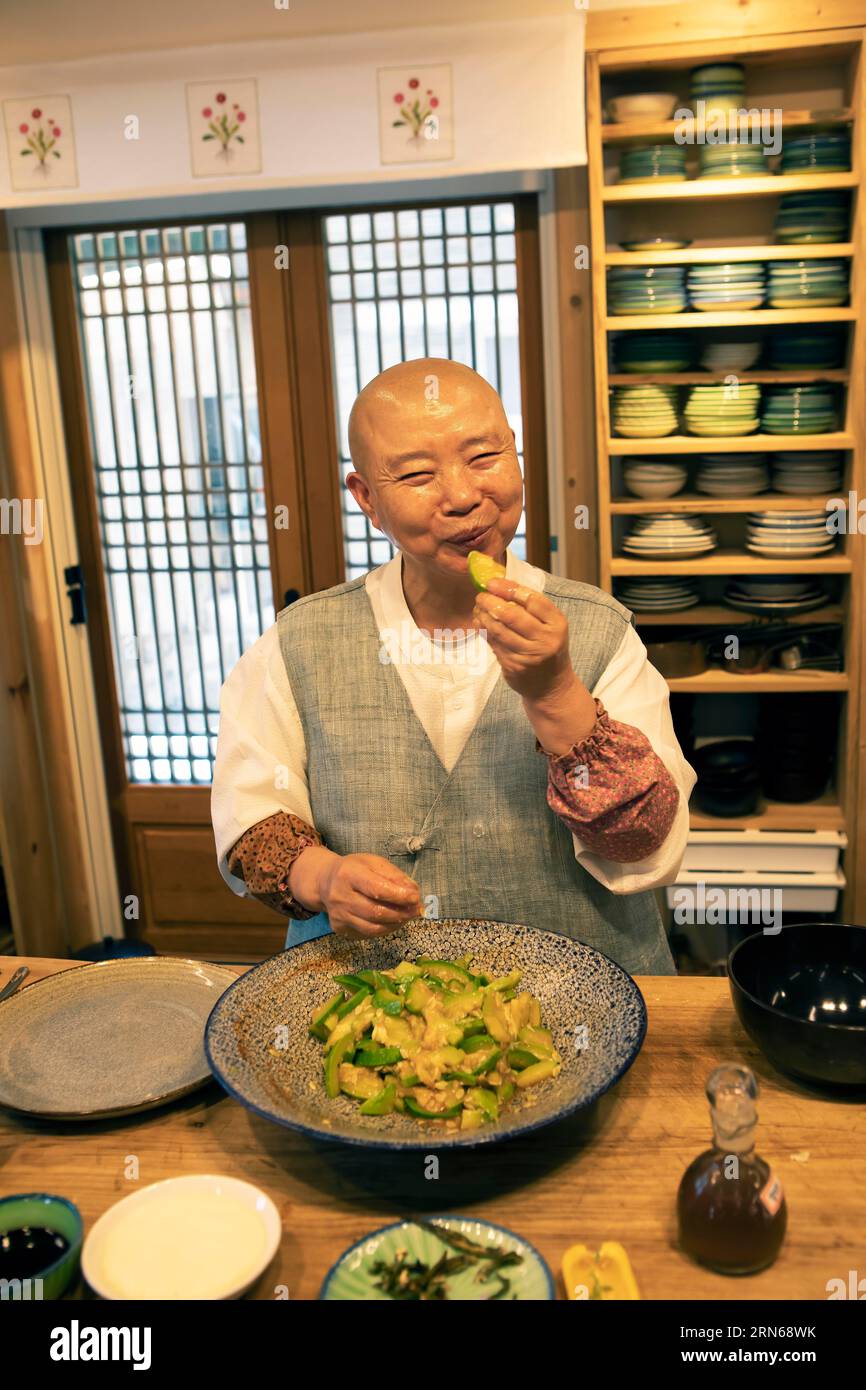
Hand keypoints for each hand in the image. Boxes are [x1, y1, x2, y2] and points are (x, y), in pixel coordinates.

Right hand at [319, 852, 424, 941]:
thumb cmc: (354, 869)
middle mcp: (340, 896)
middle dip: (401, 913)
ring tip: (408, 916)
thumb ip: (394, 876)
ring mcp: (338, 915)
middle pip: (375, 912)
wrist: (325, 882)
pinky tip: (393, 921)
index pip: (377, 889)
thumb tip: (413, 892)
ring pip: (372, 928)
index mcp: (348, 874)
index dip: (399, 895)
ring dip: (395, 924)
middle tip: (416, 910)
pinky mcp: (340, 928)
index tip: (416, 897)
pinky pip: (367, 934)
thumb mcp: (373, 863)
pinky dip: (385, 929)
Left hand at [472, 577, 573, 701]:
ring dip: (484, 616)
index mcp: (557, 623)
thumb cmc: (548, 647)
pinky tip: (480, 623)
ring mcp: (529, 655)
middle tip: (480, 596)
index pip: (532, 600)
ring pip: (499, 630)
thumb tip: (500, 585)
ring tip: (478, 608)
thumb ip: (532, 608)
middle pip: (513, 615)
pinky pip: (495, 644)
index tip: (492, 583)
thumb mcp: (550, 626)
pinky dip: (484, 631)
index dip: (510, 589)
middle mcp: (545, 639)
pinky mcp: (514, 666)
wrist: (552, 686)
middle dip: (492, 602)